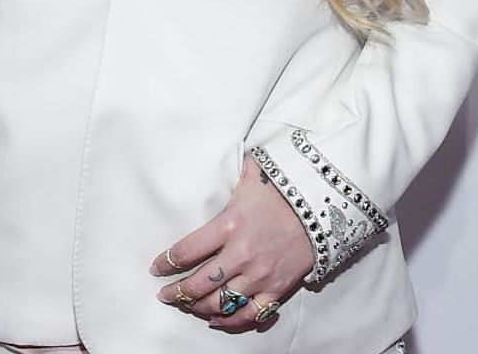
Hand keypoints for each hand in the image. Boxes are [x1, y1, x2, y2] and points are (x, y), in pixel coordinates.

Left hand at [148, 154, 313, 331]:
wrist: (322, 204)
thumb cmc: (282, 186)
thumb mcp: (251, 174)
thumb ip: (227, 171)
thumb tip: (210, 154)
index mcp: (229, 224)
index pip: (187, 250)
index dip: (166, 263)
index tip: (155, 268)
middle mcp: (241, 253)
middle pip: (199, 283)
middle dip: (177, 292)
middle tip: (164, 294)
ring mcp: (259, 274)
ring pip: (221, 302)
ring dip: (199, 308)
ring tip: (187, 306)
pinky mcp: (277, 288)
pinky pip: (249, 314)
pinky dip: (231, 322)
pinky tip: (217, 320)